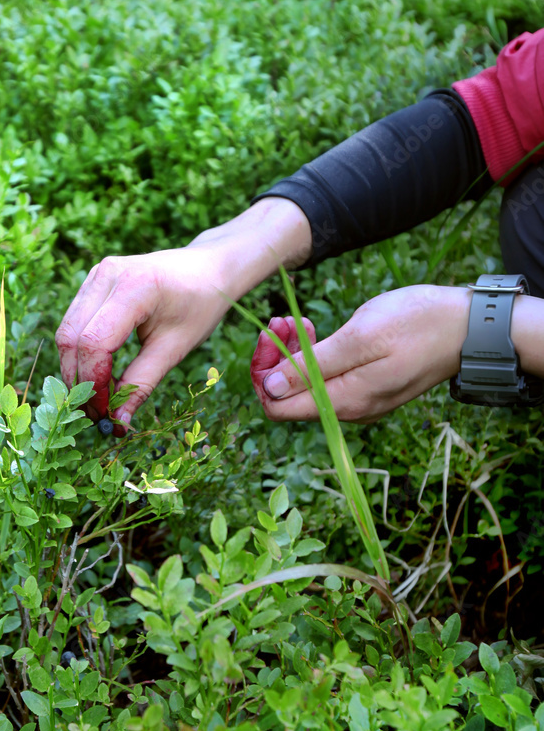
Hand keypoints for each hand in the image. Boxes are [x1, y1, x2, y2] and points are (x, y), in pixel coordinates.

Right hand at [55, 247, 233, 431]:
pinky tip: (99, 374)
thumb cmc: (199, 305)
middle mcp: (108, 275)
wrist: (207, 268)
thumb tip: (117, 422)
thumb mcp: (175, 348)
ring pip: (66, 331)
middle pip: (71, 337)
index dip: (94, 382)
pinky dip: (80, 353)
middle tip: (96, 414)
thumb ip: (142, 383)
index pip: (94, 342)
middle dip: (79, 380)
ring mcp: (97, 274)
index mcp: (135, 287)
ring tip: (98, 398)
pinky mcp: (93, 281)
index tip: (105, 413)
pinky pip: (74, 321)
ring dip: (76, 369)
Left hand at [250, 285, 470, 422]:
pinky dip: (314, 355)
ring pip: (306, 386)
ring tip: (296, 321)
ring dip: (293, 353)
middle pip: (288, 397)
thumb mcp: (360, 338)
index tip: (271, 337)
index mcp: (344, 401)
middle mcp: (349, 409)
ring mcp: (359, 400)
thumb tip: (269, 389)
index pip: (277, 407)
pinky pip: (326, 379)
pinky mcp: (368, 386)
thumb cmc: (417, 325)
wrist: (467, 327)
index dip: (264, 374)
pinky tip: (314, 330)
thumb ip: (313, 366)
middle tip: (281, 321)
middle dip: (275, 360)